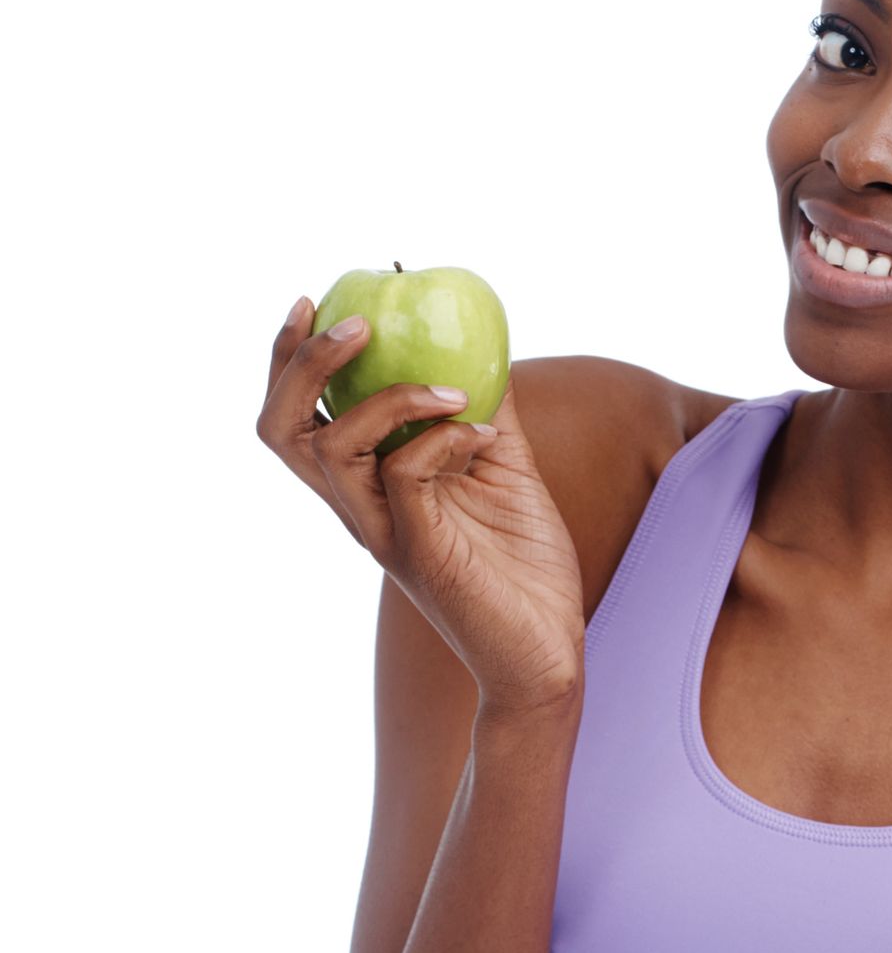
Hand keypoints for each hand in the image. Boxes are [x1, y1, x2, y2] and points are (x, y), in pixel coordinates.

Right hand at [256, 295, 585, 716]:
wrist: (549, 651)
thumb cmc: (524, 567)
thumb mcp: (504, 468)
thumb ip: (488, 409)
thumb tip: (486, 340)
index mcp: (367, 487)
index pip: (296, 418)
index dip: (288, 358)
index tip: (310, 300)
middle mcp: (361, 509)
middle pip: (282, 430)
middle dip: (303, 365)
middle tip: (357, 325)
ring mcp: (384, 533)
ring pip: (330, 450)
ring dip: (387, 397)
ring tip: (449, 387)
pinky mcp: (420, 552)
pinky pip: (404, 475)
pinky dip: (439, 438)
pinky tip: (483, 436)